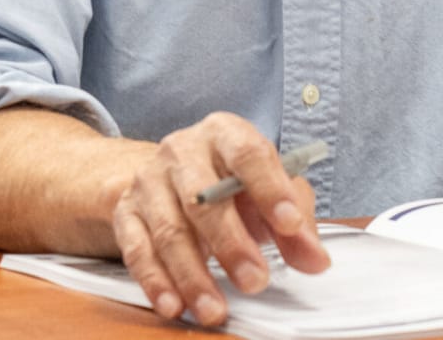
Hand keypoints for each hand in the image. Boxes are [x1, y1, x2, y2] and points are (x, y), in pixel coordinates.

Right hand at [110, 112, 331, 326]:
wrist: (171, 174)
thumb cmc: (230, 181)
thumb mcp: (268, 190)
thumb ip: (296, 223)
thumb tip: (315, 259)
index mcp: (224, 133)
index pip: (248, 154)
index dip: (271, 189)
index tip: (290, 226)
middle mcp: (182, 150)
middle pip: (204, 197)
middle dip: (231, 243)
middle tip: (256, 281)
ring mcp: (149, 180)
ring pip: (169, 229)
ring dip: (193, 274)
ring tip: (215, 309)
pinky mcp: (126, 212)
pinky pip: (136, 248)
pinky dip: (155, 280)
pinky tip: (173, 304)